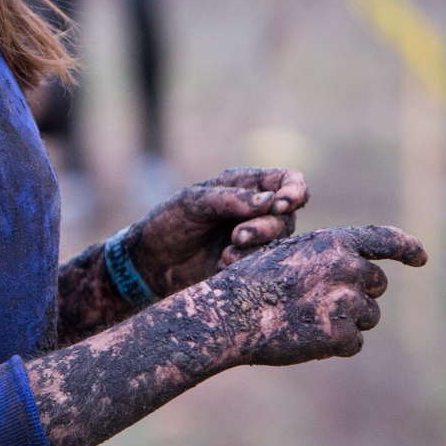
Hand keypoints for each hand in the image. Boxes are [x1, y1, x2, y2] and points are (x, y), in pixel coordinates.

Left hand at [127, 167, 308, 295]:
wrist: (151, 262)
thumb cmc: (169, 222)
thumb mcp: (193, 202)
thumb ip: (231, 199)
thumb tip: (270, 200)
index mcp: (245, 185)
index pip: (287, 181)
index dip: (294, 191)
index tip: (282, 204)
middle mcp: (255, 210)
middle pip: (286, 215)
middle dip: (266, 226)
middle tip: (237, 236)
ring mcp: (253, 238)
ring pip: (278, 240)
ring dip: (257, 246)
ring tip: (227, 255)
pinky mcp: (247, 263)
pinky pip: (263, 262)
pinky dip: (247, 263)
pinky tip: (222, 265)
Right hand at [211, 225, 427, 366]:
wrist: (231, 314)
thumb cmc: (252, 282)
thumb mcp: (291, 253)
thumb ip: (328, 257)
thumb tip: (361, 270)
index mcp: (334, 242)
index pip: (384, 240)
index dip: (406, 248)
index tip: (421, 257)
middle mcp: (348, 267)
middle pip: (376, 284)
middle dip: (360, 294)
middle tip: (326, 303)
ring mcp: (347, 301)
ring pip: (368, 315)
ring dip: (348, 321)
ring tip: (309, 320)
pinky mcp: (341, 334)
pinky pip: (354, 342)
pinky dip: (335, 345)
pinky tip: (307, 338)